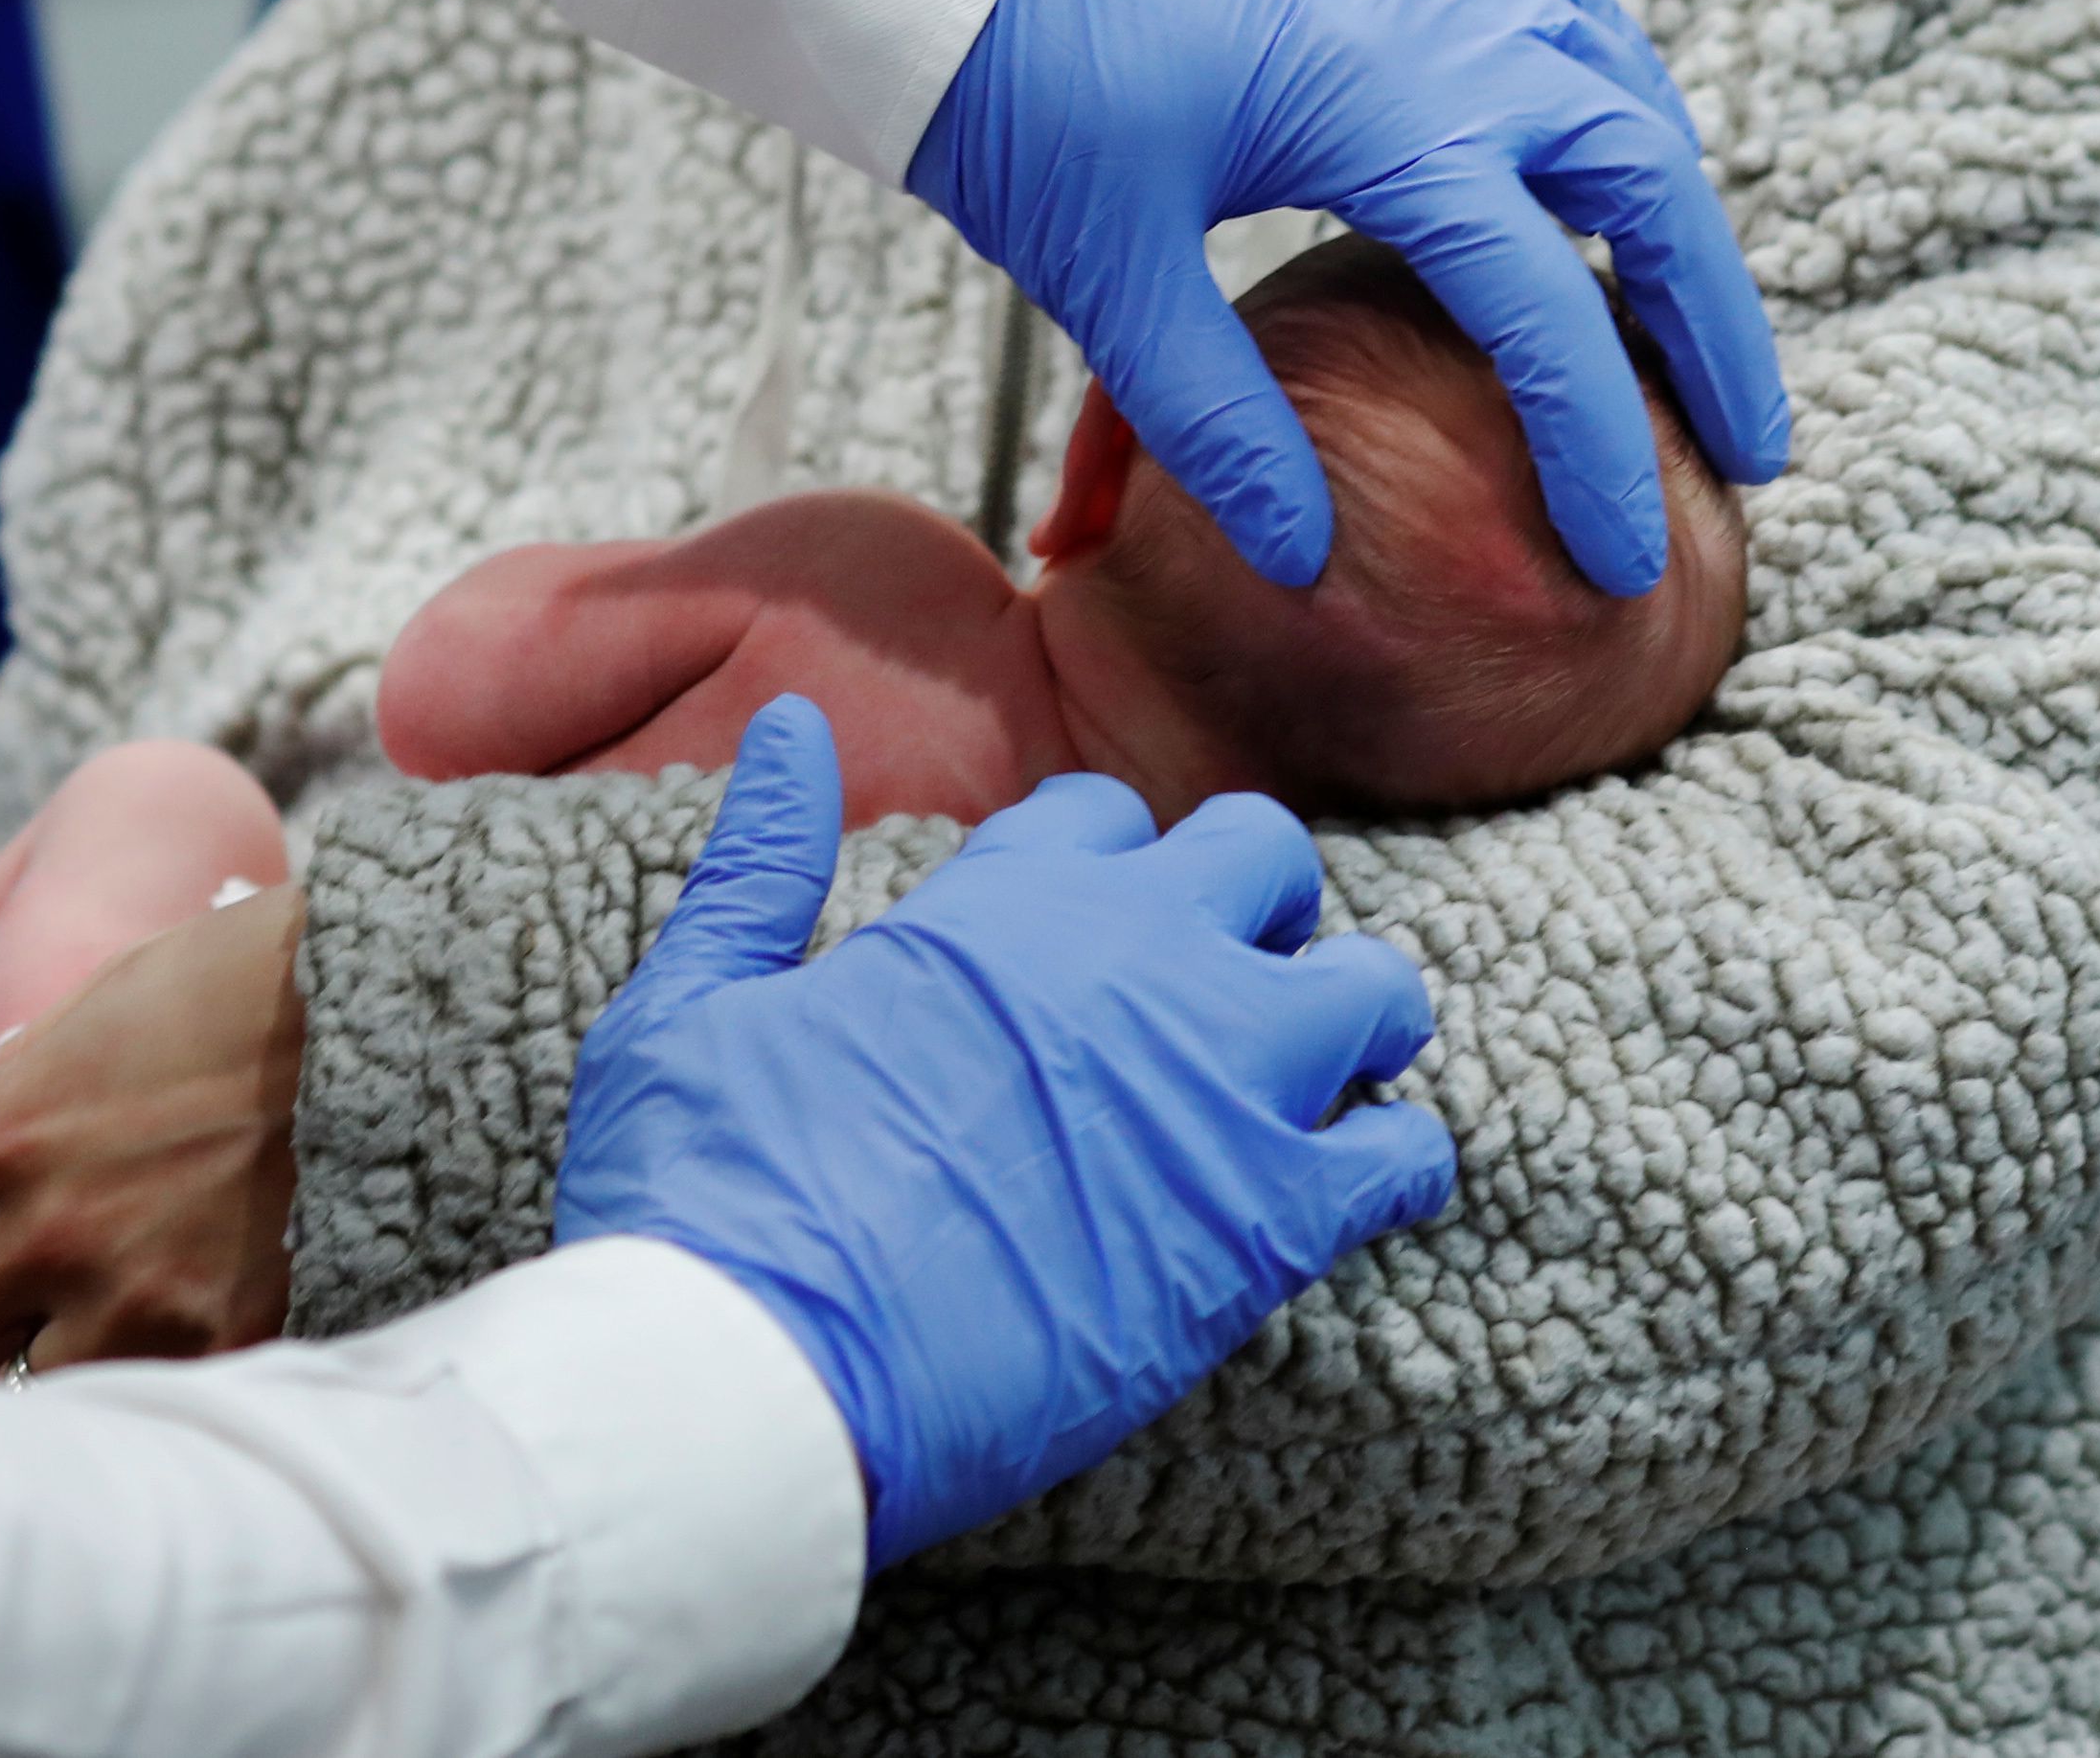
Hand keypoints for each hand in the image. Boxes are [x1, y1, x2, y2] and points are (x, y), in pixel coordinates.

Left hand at [0, 884, 305, 1375]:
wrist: (394, 1017)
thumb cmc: (245, 987)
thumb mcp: (97, 1009)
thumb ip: (14, 1094)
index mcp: (7, 1137)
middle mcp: (52, 1231)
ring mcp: (135, 1300)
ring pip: (8, 1386)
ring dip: (27, 1353)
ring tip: (66, 1324)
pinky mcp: (218, 1343)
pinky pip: (129, 1394)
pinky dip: (128, 1372)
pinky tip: (150, 1331)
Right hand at [555, 698, 1453, 1567]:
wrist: (758, 1372)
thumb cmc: (707, 1191)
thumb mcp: (694, 997)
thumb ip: (763, 857)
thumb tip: (799, 727)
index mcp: (1001, 902)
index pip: (1113, 815)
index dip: (1105, 871)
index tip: (1086, 935)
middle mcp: (1133, 964)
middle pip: (1266, 859)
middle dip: (1251, 909)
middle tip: (1209, 991)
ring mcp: (1216, 1090)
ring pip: (1373, 991)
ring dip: (1346, 1021)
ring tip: (1301, 1083)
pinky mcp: (1265, 1227)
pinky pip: (1405, 1157)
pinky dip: (1391, 1167)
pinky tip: (1333, 1199)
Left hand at [907, 0, 1791, 592]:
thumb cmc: (1015, 70)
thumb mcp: (1105, 268)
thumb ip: (1216, 420)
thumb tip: (1312, 560)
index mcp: (1402, 118)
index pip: (1552, 314)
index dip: (1605, 447)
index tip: (1633, 559)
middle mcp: (1454, 22)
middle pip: (1647, 180)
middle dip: (1711, 319)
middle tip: (1746, 445)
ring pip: (1614, 73)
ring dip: (1667, 192)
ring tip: (1685, 310)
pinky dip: (1602, 60)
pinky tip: (1598, 117)